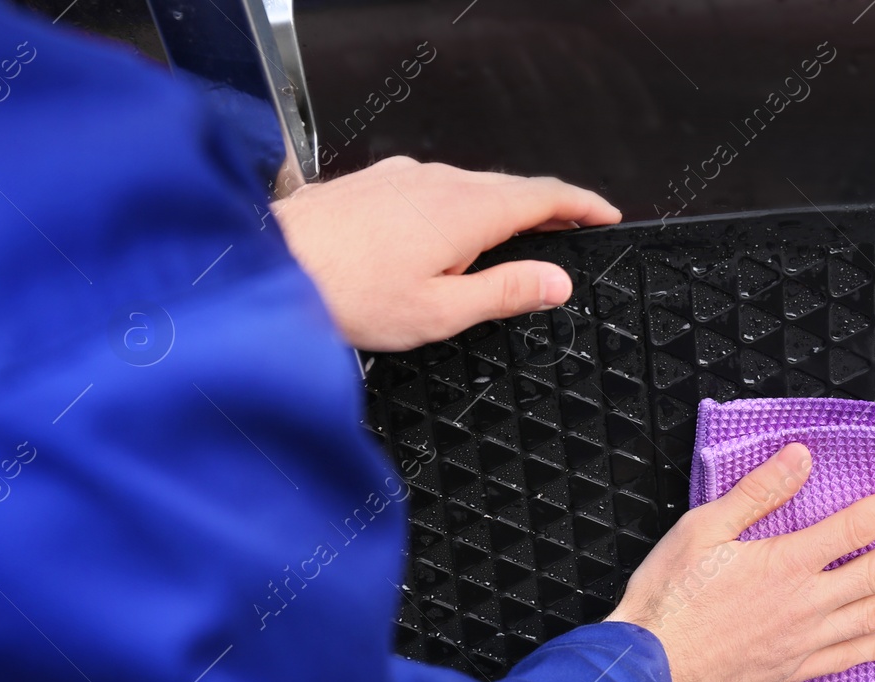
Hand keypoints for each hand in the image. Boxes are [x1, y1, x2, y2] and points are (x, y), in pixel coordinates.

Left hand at [272, 156, 620, 350]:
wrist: (267, 265)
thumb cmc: (344, 293)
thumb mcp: (440, 311)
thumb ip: (505, 293)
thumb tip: (556, 282)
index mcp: (467, 211)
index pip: (545, 196)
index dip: (583, 206)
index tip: (606, 216)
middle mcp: (439, 181)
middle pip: (511, 188)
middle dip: (547, 209)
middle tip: (571, 233)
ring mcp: (404, 177)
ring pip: (471, 186)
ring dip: (501, 209)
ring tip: (512, 242)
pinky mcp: (376, 182)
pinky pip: (435, 188)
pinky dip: (460, 207)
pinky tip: (446, 237)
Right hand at [606, 444, 874, 681]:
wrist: (646, 671)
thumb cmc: (667, 597)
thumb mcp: (702, 529)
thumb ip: (758, 494)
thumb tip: (801, 456)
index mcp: (786, 562)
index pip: (858, 525)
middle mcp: (807, 603)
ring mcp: (804, 642)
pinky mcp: (791, 672)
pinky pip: (847, 658)